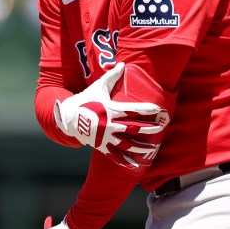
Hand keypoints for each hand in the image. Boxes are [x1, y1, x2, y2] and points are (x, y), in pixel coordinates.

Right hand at [54, 63, 169, 170]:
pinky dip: (126, 161)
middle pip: (133, 128)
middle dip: (149, 128)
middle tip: (162, 127)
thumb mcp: (98, 87)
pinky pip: (115, 156)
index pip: (132, 110)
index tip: (159, 110)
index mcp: (110, 109)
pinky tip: (136, 166)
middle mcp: (109, 124)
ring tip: (152, 149)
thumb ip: (112, 76)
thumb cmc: (86, 99)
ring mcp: (105, 137)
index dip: (146, 110)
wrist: (67, 118)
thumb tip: (123, 63)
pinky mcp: (101, 146)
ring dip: (140, 147)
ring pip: (126, 144)